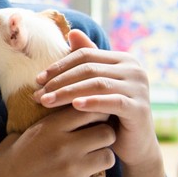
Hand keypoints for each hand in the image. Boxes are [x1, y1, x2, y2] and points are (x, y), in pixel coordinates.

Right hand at [0, 104, 116, 176]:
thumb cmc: (2, 165)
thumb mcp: (19, 135)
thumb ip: (44, 126)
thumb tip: (59, 116)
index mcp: (49, 127)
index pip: (89, 109)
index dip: (94, 114)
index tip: (90, 122)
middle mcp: (64, 145)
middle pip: (107, 132)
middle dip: (103, 137)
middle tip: (94, 145)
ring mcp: (72, 169)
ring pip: (109, 157)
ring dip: (102, 161)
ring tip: (89, 165)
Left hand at [33, 29, 160, 167]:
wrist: (134, 145)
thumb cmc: (110, 114)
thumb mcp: (96, 87)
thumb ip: (86, 62)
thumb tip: (72, 32)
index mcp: (123, 59)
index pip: (85, 55)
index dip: (59, 66)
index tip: (37, 79)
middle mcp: (135, 69)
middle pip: (89, 69)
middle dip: (59, 81)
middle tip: (37, 94)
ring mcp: (140, 87)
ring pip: (97, 84)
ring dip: (68, 92)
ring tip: (46, 102)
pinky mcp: (140, 108)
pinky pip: (113, 102)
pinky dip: (92, 102)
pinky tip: (74, 106)